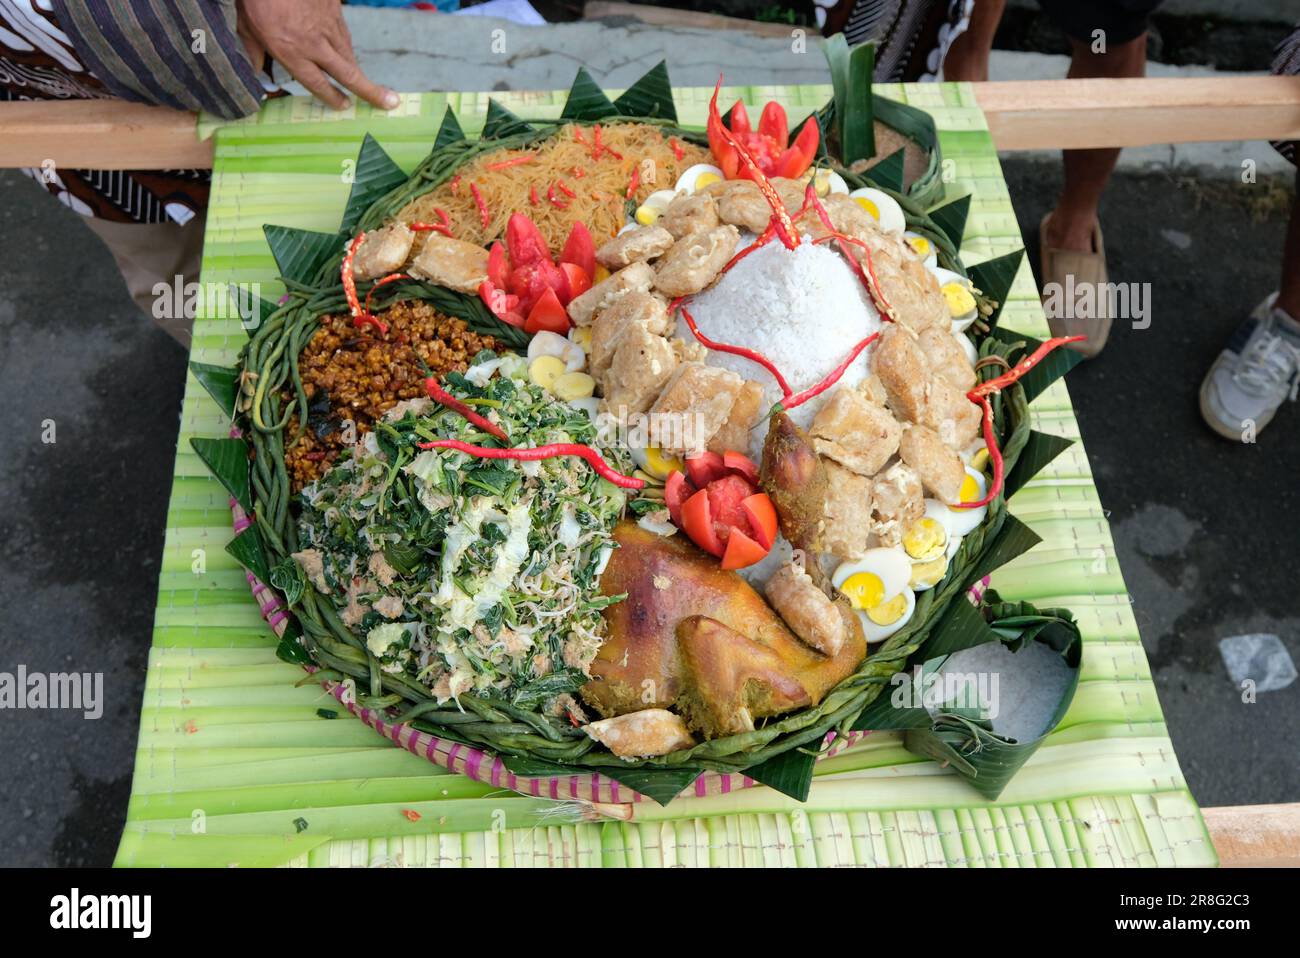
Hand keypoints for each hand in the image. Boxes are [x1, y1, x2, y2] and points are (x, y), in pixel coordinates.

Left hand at [237, 0, 397, 110]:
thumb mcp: (244, 24)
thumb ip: (252, 51)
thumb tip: (254, 71)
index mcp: (291, 51)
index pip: (317, 83)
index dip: (332, 97)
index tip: (343, 106)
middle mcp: (315, 43)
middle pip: (348, 74)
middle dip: (371, 91)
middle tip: (390, 102)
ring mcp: (328, 25)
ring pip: (349, 54)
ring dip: (357, 69)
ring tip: (366, 83)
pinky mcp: (335, 8)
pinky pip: (343, 33)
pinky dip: (345, 45)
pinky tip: (346, 51)